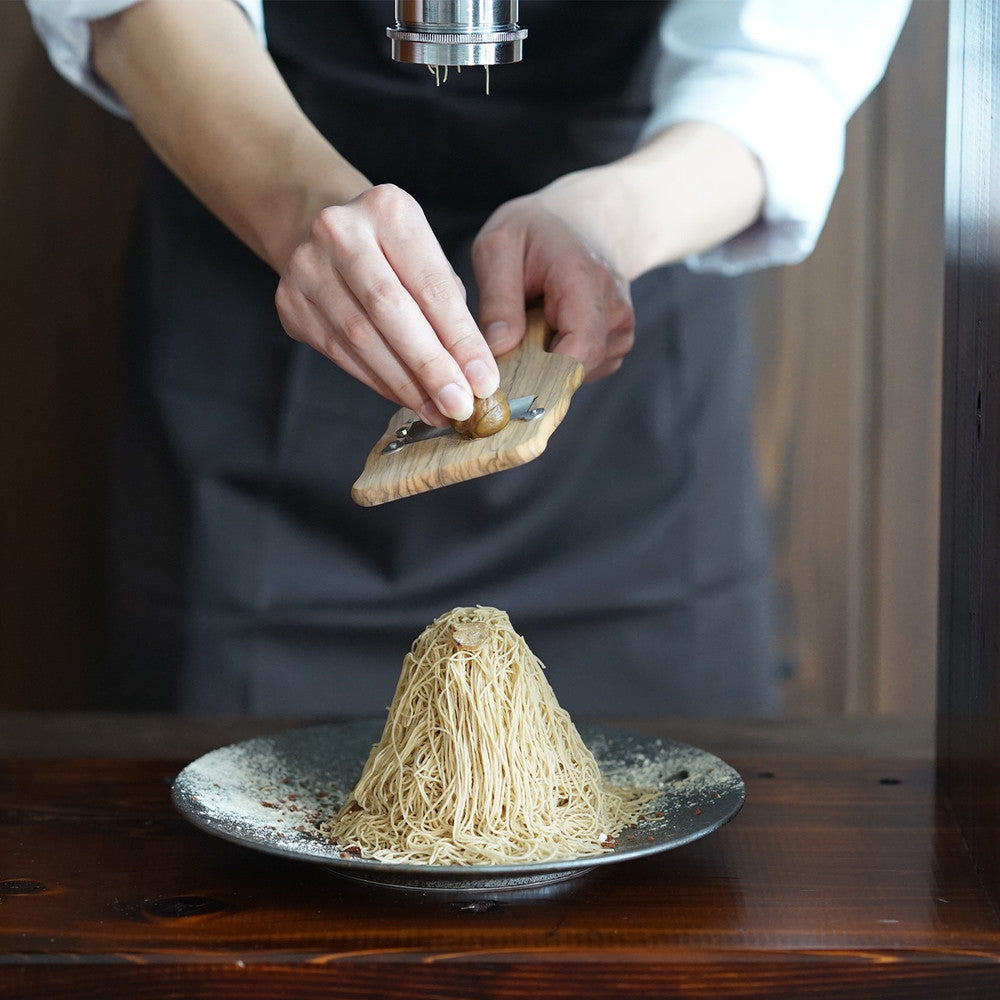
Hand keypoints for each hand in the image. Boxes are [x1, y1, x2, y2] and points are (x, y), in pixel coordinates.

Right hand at [275, 184, 499, 424]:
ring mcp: (307, 266)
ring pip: (361, 338)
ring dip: (404, 382)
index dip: (460, 339)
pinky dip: (377, 380)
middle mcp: (341, 231)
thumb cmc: (392, 251)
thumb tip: (473, 376)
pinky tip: (405, 397)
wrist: (321, 229)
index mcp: (388, 210)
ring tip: (437, 409)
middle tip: (460, 406)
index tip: (484, 381)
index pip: (431, 286)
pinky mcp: (290, 302)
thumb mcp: (428, 257)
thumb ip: (449, 309)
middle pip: (391, 311)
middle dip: (430, 366)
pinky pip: (339, 352)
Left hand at [472, 176, 635, 381]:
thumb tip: (498, 351)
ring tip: (529, 324)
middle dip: (532, 371)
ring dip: (543, 365)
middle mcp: (615, 311)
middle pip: (574, 372)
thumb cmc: (536, 230)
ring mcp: (621, 331)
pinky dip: (556, 362)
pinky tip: (547, 330)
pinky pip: (580, 373)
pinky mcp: (615, 346)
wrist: (584, 220)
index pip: (578, 352)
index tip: (502, 376)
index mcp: (586, 283)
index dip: (539, 375)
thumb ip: (497, 300)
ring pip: (574, 377)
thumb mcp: (499, 248)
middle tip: (504, 345)